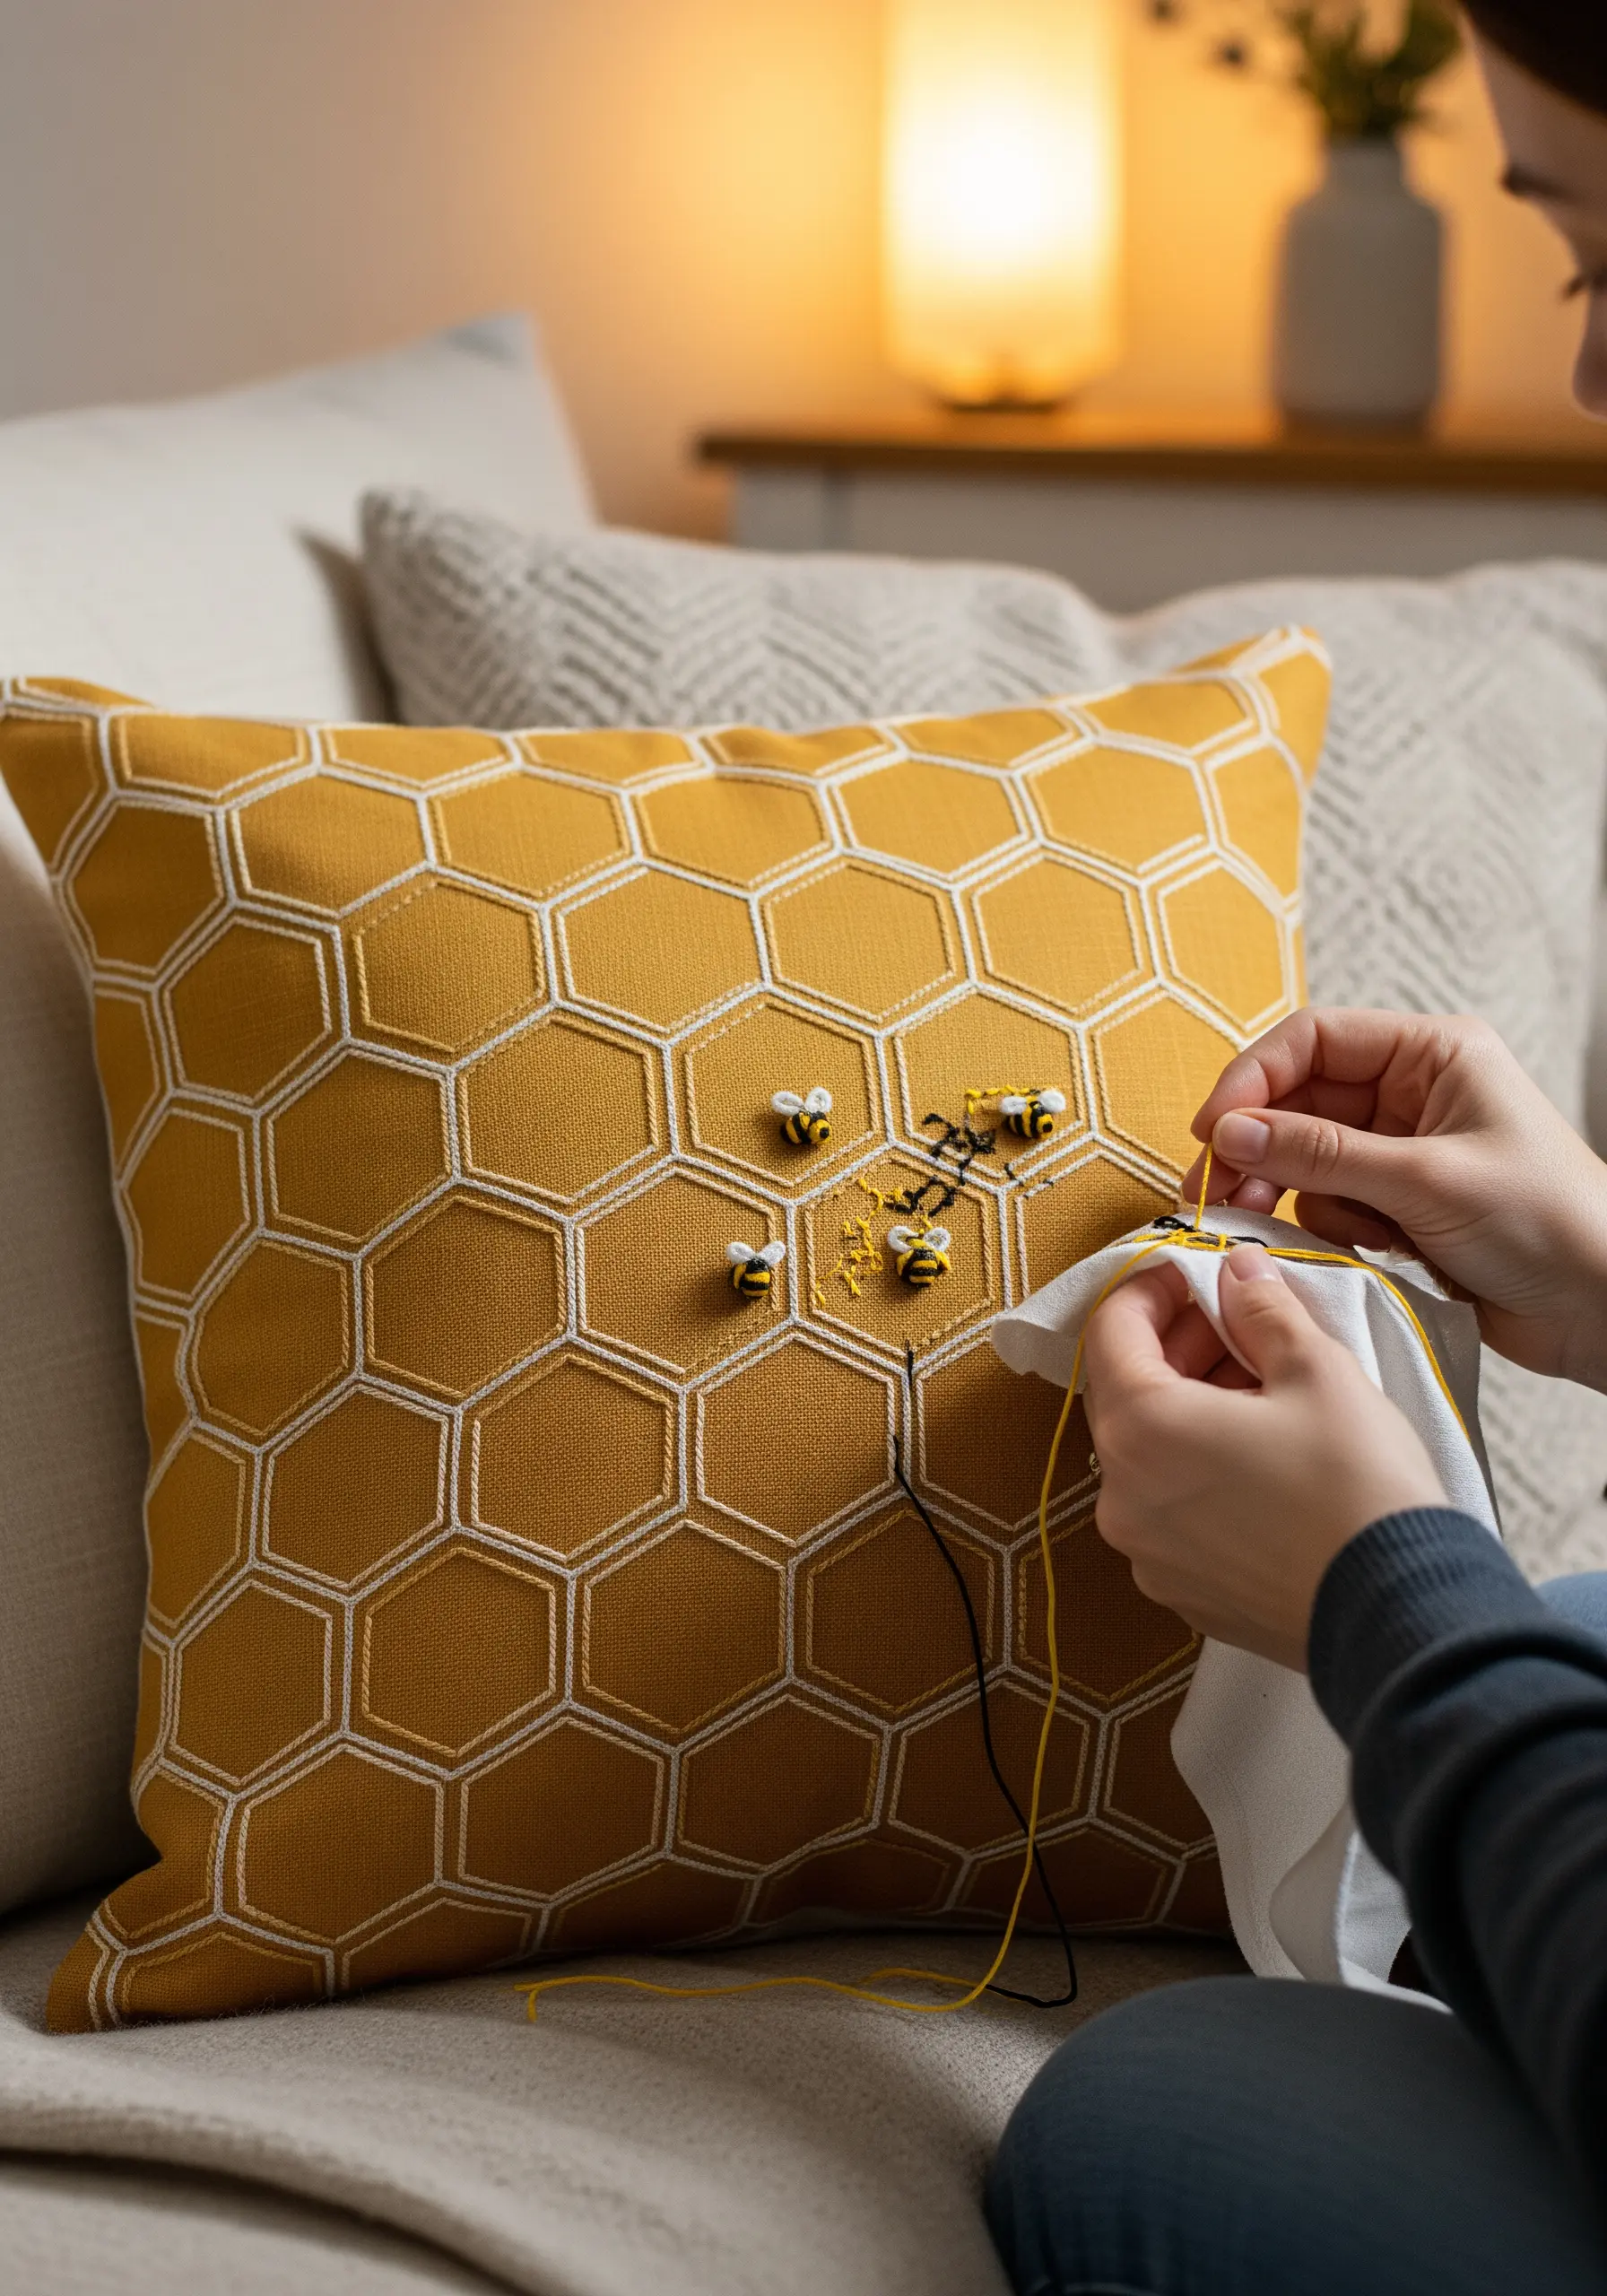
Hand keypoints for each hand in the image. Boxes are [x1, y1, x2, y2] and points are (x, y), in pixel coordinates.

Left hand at [1082, 1243, 1445, 1670]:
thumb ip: (1263, 1309)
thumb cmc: (1357, 1487)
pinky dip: (1199, 1471)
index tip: (1194, 1274)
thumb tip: (1239, 1271)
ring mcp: (1147, 1554)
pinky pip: (1171, 1511)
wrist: (1401, 1613)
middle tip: (1239, 1324)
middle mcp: (1122, 1497)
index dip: (1150, 1291)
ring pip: (1148, 1456)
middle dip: (1177, 1348)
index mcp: (1141, 1430)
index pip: (1111, 1332)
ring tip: (1262, 1388)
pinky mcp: (1182, 1593)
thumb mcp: (1317, 1370)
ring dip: (1191, 1410)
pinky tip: (1261, 1458)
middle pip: (1126, 1395)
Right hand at [1181, 1009, 1606, 1390]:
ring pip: (1306, 1158)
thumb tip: (1229, 1131)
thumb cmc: (1546, 1222)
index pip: (1314, 1040)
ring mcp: (1403, 1152)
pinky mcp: (1398, 1207)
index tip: (1213, 1129)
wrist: (1603, 1308)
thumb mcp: (1424, 1179)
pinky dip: (1326, 1228)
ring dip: (1293, 1192)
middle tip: (1219, 1188)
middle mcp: (1413, 1093)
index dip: (1254, 1078)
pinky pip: (1327, 1204)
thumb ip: (1321, 1154)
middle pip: (1300, 1100)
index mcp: (1432, 1054)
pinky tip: (1362, 1249)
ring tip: (1284, 1225)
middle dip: (1262, 1144)